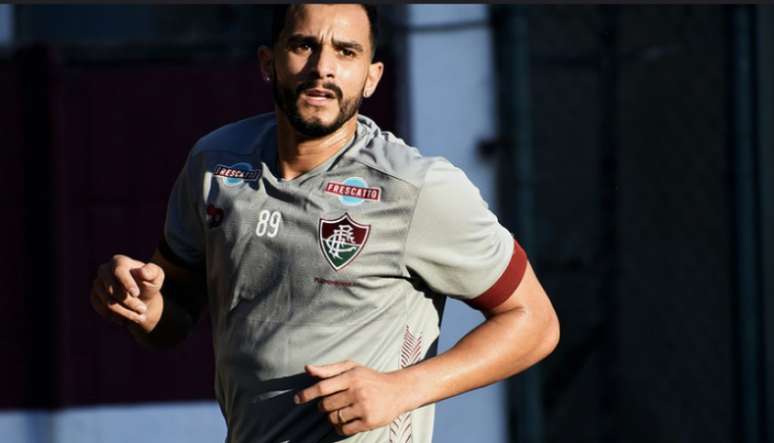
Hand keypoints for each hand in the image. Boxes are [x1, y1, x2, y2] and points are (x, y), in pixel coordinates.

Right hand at [90, 254, 163, 331]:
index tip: (136, 294)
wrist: (140, 297)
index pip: (119, 271)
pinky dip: (116, 316)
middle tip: (143, 310)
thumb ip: (152, 272)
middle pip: (112, 289)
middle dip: (129, 302)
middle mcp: (104, 270)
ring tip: (140, 317)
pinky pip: (102, 309)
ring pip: (108, 302)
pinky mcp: (94, 296)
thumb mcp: (156, 276)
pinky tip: (126, 318)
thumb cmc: (149, 283)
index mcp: (119, 261)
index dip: (127, 283)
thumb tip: (140, 272)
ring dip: (125, 312)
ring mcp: (97, 283)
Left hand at [294, 360, 411, 436]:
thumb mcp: (351, 368)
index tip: (297, 399)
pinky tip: (344, 422)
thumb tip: (307, 368)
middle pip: (326, 406)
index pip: (323, 387)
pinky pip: (344, 430)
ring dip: (332, 418)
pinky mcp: (369, 421)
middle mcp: (357, 391)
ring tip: (340, 412)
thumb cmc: (370, 378)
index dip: (307, 394)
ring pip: (334, 419)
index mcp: (351, 377)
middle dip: (323, 407)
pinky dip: (340, 428)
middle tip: (329, 405)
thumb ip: (329, 369)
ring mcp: (363, 407)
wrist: (398, 390)